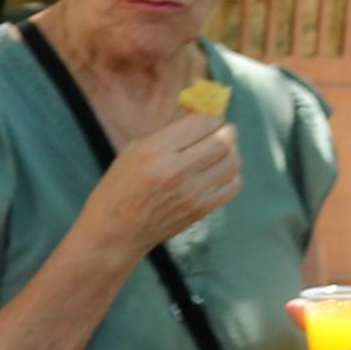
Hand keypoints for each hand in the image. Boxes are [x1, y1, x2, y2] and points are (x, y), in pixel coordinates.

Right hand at [85, 107, 242, 257]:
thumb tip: (199, 118)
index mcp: (156, 150)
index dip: (210, 118)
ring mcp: (193, 193)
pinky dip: (232, 174)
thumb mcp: (134, 150)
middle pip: (222, 141)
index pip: (200, 123)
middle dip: (227, 131)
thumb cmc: (120, 187)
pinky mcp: (202, 210)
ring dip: (232, 152)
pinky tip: (220, 172)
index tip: (210, 120)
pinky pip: (233, 185)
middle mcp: (178, 170)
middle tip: (224, 131)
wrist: (117, 232)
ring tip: (222, 152)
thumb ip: (168, 133)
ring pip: (233, 162)